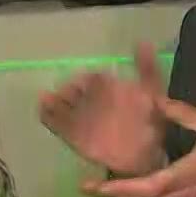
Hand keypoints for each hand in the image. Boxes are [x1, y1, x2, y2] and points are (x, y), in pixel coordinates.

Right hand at [38, 44, 168, 176]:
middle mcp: (91, 101)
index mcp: (108, 88)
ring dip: (53, 102)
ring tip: (47, 99)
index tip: (83, 82)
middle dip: (66, 91)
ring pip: (61, 106)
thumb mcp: (153, 92)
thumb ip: (147, 69)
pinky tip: (42, 111)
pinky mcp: (74, 137)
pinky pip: (56, 125)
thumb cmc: (152, 121)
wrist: (146, 154)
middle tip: (63, 93)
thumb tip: (143, 42)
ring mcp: (81, 119)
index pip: (90, 79)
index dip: (84, 79)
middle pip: (72, 91)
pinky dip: (47, 117)